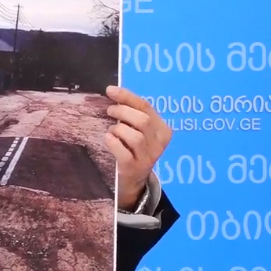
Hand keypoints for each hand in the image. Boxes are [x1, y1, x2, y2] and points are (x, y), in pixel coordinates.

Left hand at [104, 86, 171, 209]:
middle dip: (122, 112)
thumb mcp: (138, 131)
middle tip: (110, 111)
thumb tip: (112, 92)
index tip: (110, 90)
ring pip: (135, 136)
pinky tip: (108, 139)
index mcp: (163, 130)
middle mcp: (159, 143)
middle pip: (142, 120)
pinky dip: (113, 142)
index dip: (127, 96)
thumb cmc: (133, 149)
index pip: (146, 107)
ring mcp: (148, 157)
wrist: (133, 180)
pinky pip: (124, 152)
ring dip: (118, 129)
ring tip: (112, 131)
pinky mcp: (134, 168)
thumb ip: (132, 114)